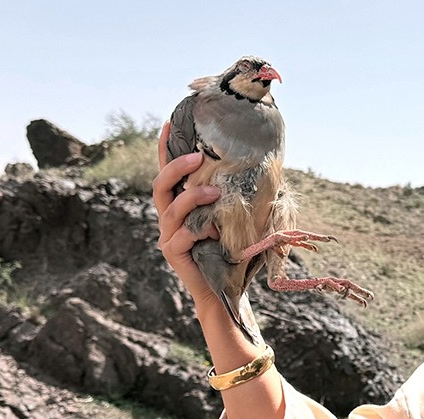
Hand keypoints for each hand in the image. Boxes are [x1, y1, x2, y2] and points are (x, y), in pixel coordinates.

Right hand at [153, 122, 220, 307]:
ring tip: (215, 192)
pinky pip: (182, 235)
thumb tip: (262, 164)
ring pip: (173, 208)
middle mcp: (170, 218)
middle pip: (161, 185)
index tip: (168, 123)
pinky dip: (200, 229)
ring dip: (193, 196)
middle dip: (176, 167)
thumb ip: (237, 196)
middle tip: (198, 156)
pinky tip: (215, 231)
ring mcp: (168, 236)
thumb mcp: (237, 218)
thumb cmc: (235, 251)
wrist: (228, 289)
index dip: (165, 150)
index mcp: (181, 206)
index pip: (169, 174)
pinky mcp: (172, 252)